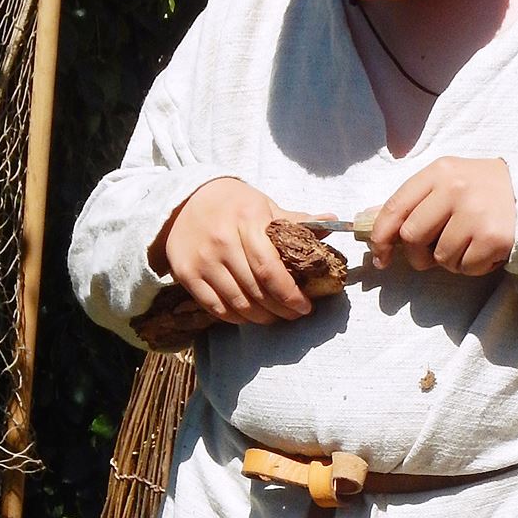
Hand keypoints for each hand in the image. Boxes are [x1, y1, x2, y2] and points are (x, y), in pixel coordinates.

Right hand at [152, 177, 312, 325]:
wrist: (184, 200)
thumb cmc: (233, 204)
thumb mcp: (265, 206)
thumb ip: (296, 220)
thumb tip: (333, 221)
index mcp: (247, 220)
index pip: (271, 269)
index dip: (290, 294)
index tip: (305, 306)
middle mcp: (222, 241)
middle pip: (256, 290)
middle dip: (280, 309)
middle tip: (293, 314)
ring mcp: (202, 259)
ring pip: (237, 303)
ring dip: (261, 317)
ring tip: (274, 317)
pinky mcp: (186, 274)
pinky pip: (216, 307)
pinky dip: (236, 318)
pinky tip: (249, 315)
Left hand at [368, 156, 515, 275]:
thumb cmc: (479, 190)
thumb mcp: (446, 181)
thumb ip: (412, 201)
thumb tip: (370, 223)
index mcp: (438, 173)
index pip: (395, 208)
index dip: (381, 236)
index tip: (380, 255)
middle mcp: (455, 190)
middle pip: (412, 237)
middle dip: (416, 255)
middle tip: (429, 255)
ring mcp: (475, 214)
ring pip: (440, 257)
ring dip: (449, 261)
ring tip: (466, 244)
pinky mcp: (493, 238)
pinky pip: (465, 268)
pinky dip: (470, 267)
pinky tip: (483, 250)